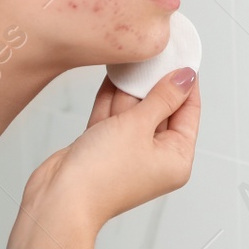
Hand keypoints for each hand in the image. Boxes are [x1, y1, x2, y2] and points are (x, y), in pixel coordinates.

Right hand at [6, 68, 200, 248]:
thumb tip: (185, 78)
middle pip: (161, 109)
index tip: (183, 56)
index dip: (186, 83)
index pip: (189, 113)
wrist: (59, 198)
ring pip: (134, 111)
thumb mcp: (139, 126)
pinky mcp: (102, 147)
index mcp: (176, 159)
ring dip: (131, 87)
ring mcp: (127, 152)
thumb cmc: (102, 175)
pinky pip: (112, 117)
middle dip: (154, 81)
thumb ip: (162, 98)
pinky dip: (112, 97)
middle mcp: (154, 157)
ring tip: (134, 55)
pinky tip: (114, 72)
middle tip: (155, 50)